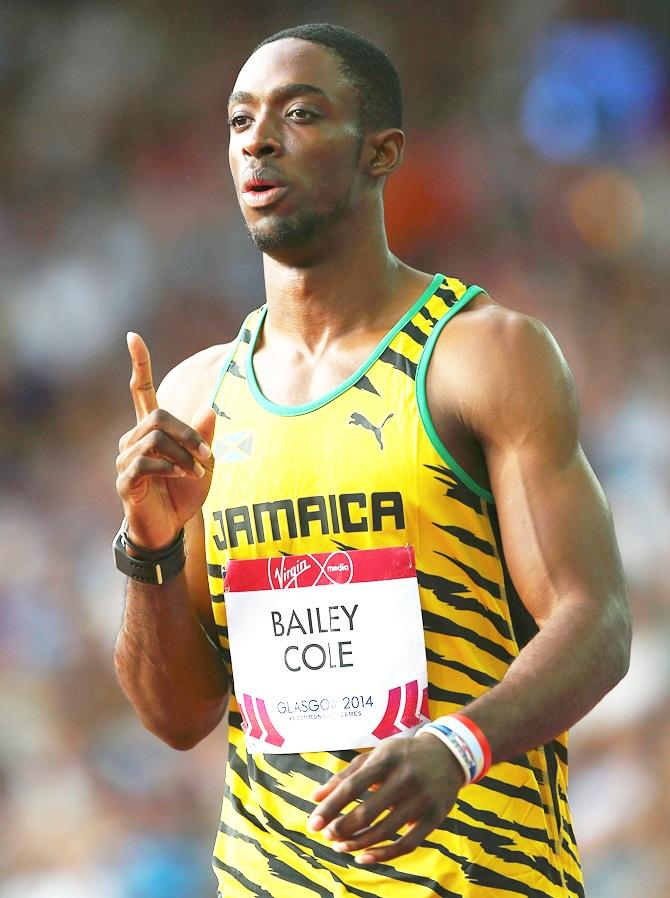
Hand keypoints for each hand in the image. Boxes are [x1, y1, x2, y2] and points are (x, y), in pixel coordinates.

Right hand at [115, 332, 214, 549]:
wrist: (169, 530)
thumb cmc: (183, 495)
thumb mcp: (203, 463)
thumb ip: (204, 438)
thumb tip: (210, 410)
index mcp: (151, 431)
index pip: (140, 391)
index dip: (138, 364)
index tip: (132, 336)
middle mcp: (133, 440)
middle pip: (158, 416)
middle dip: (187, 432)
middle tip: (207, 454)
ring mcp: (125, 460)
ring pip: (154, 438)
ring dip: (183, 454)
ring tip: (196, 471)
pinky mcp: (124, 481)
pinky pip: (145, 462)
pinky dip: (170, 468)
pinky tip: (182, 478)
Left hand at [307, 733, 464, 864]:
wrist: (449, 754)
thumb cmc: (403, 755)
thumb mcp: (376, 755)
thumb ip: (345, 775)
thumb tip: (315, 797)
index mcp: (387, 758)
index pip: (353, 786)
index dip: (331, 807)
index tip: (313, 823)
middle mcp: (405, 778)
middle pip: (368, 811)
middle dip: (342, 827)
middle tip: (326, 836)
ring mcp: (422, 799)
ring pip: (385, 830)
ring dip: (358, 843)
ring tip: (340, 847)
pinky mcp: (434, 818)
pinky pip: (407, 844)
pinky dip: (384, 855)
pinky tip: (364, 857)